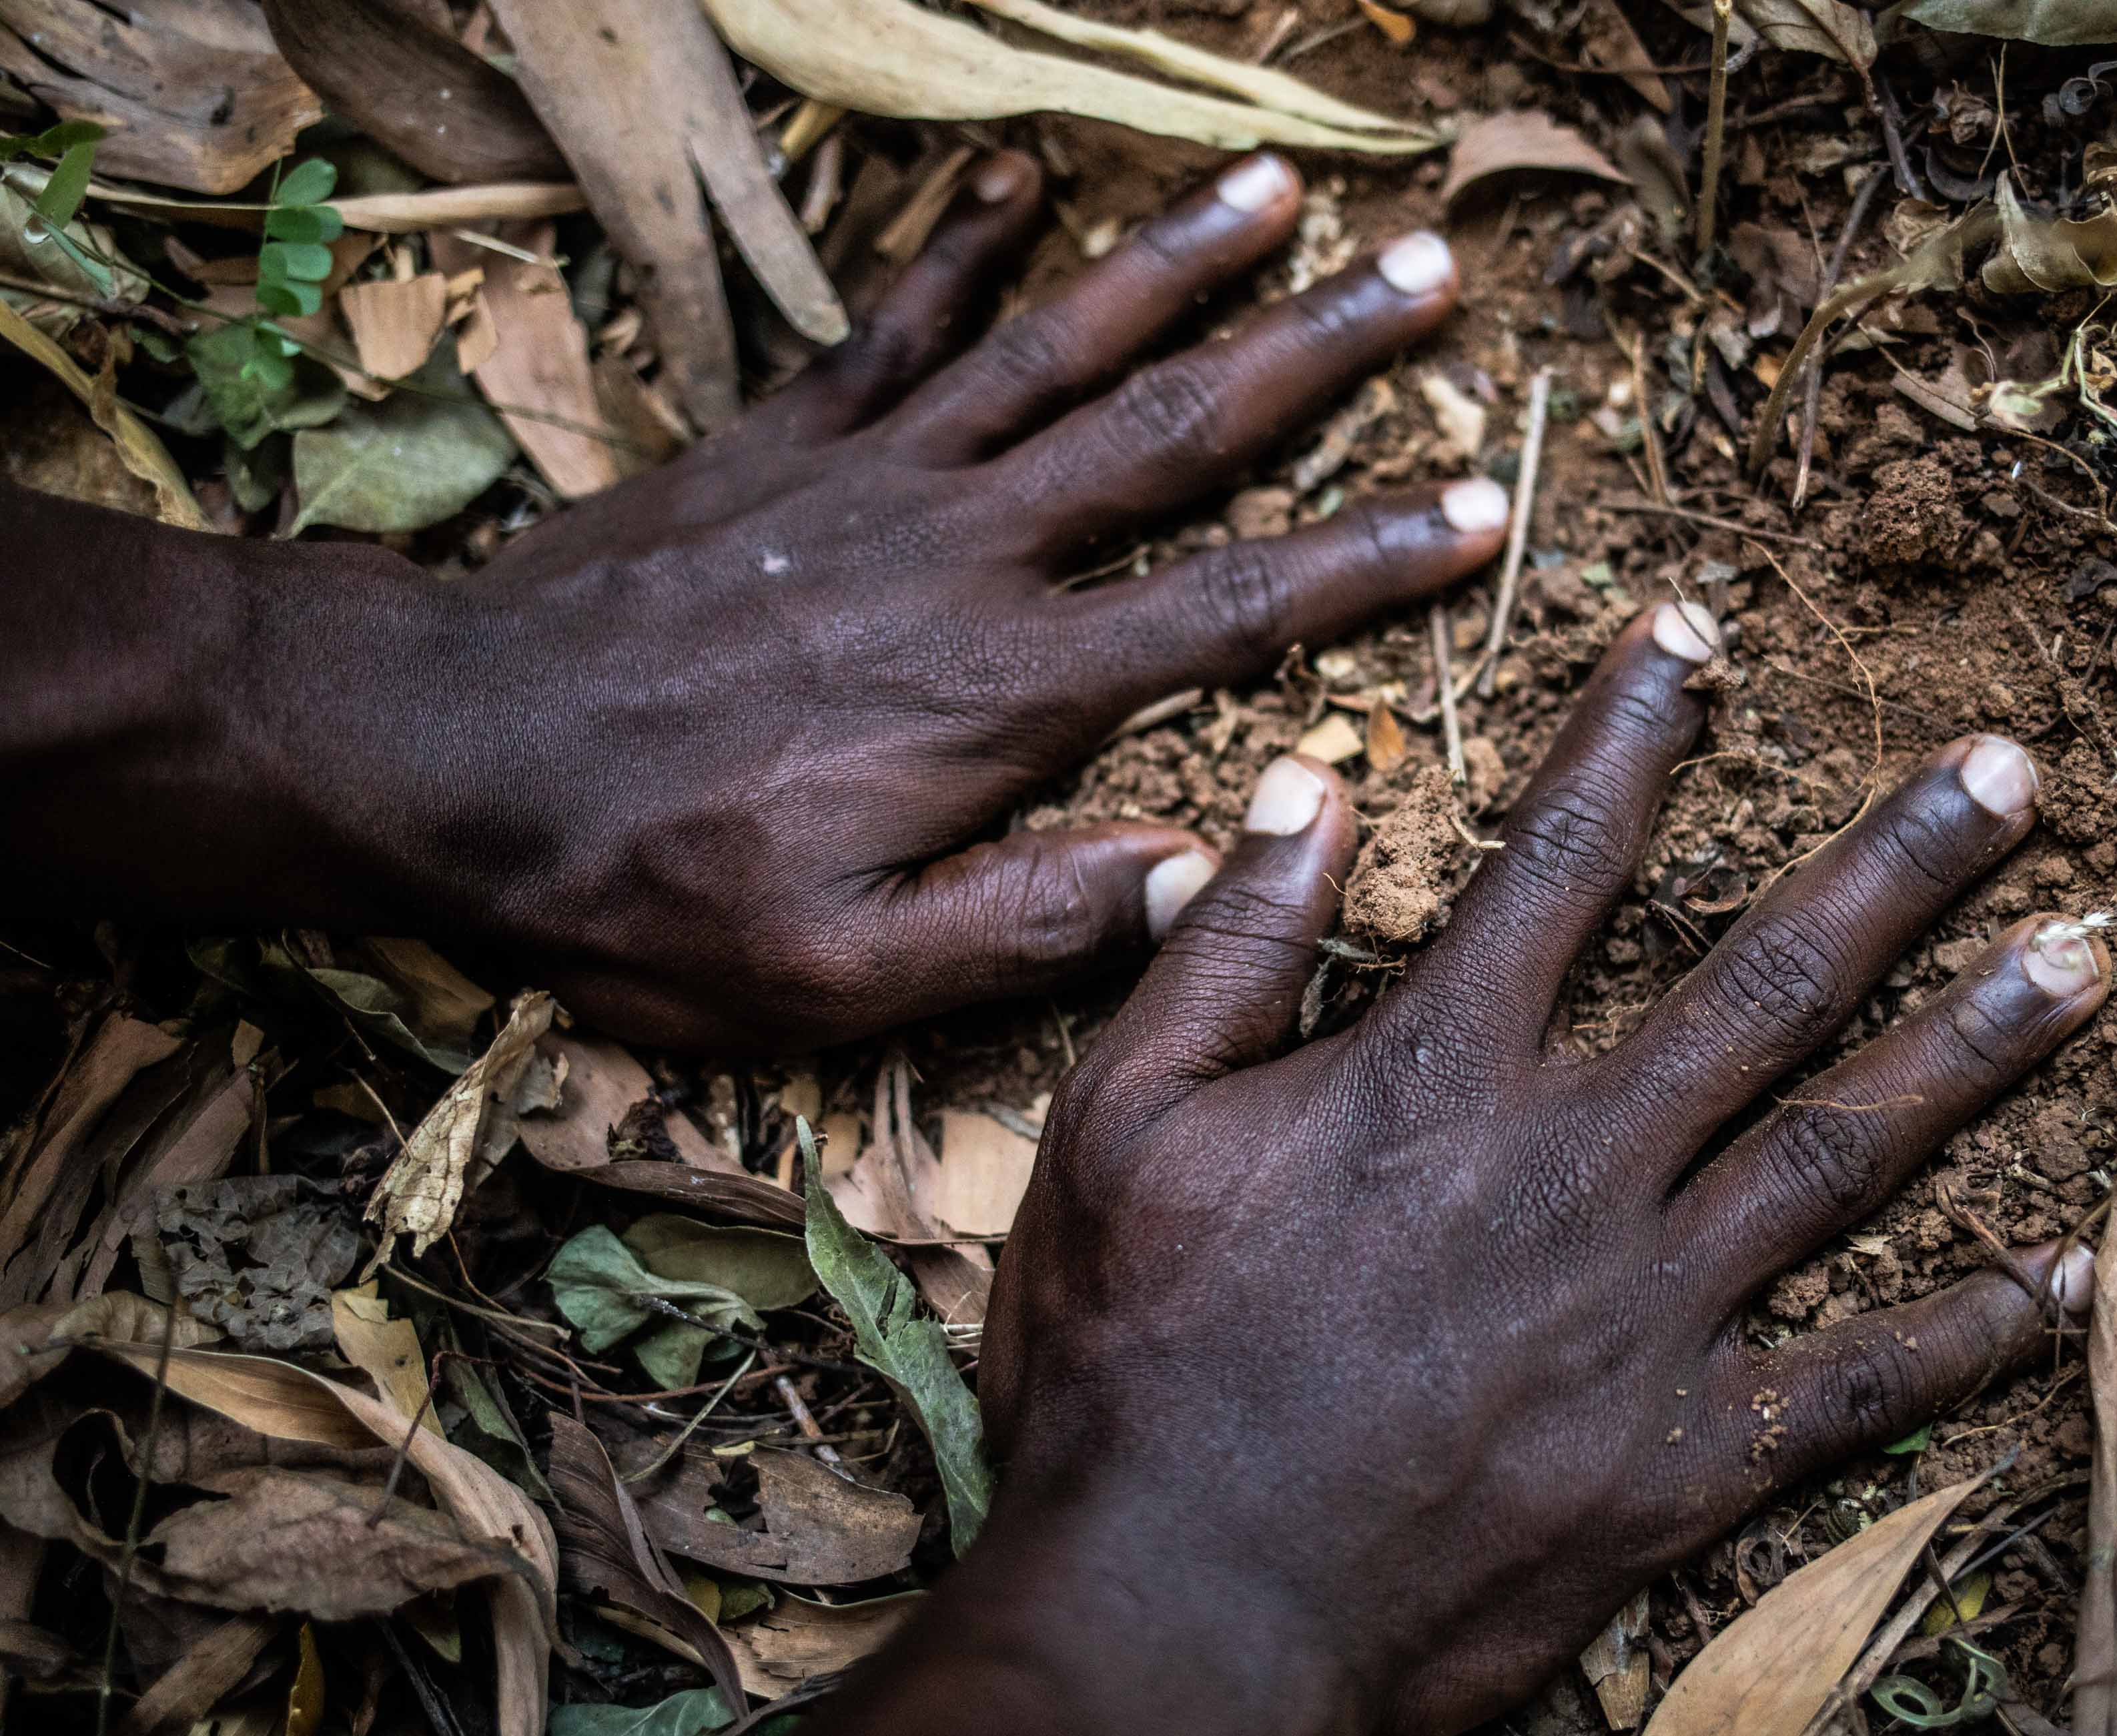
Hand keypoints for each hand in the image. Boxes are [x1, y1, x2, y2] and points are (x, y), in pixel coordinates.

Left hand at [2, 153, 1505, 1048]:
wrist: (441, 759)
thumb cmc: (640, 888)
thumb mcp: (831, 975)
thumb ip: (1019, 926)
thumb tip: (1196, 873)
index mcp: (1002, 692)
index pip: (1227, 608)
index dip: (1366, 559)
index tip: (1482, 505)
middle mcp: (964, 554)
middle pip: (1174, 430)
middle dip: (1320, 351)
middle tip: (1435, 271)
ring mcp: (875, 479)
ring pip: (1059, 346)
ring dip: (1179, 263)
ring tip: (1284, 185)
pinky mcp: (786, 441)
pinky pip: (895, 322)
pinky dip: (963, 250)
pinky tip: (1025, 186)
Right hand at [803, 605, 2108, 1735]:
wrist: (1185, 1605)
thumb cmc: (1134, 1363)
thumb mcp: (1117, 1125)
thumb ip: (1222, 953)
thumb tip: (1309, 787)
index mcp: (1440, 1075)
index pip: (1560, 854)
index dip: (1631, 730)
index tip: (1698, 632)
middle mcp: (1576, 1164)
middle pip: (1766, 981)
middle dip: (1897, 865)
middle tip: (2010, 777)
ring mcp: (1649, 1311)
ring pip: (1847, 1148)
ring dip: (1975, 1045)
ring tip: (2084, 962)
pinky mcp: (1683, 1456)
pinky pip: (1860, 1382)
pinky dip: (1969, 1329)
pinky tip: (2062, 1275)